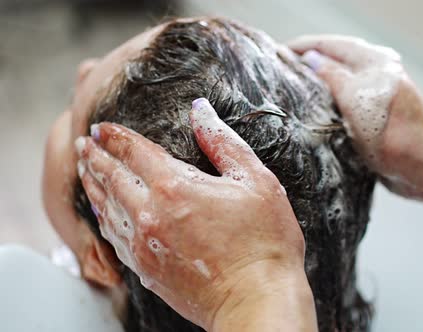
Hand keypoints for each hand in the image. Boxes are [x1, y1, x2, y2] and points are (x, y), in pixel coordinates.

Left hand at [75, 98, 315, 330]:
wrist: (256, 300)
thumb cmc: (265, 241)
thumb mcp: (256, 181)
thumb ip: (223, 142)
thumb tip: (200, 110)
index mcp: (175, 186)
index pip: (134, 151)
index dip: (115, 136)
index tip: (100, 127)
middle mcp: (150, 214)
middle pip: (111, 177)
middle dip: (95, 157)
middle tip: (83, 144)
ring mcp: (144, 245)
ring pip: (105, 208)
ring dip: (92, 185)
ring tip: (84, 170)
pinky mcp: (145, 271)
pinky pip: (113, 238)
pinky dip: (102, 218)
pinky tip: (102, 213)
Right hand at [289, 35, 422, 197]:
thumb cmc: (395, 133)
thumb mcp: (356, 100)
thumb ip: (332, 76)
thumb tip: (311, 59)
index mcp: (374, 63)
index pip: (332, 45)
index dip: (304, 46)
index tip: (278, 52)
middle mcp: (377, 75)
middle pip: (336, 61)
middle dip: (310, 63)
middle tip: (282, 70)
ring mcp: (378, 97)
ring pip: (341, 84)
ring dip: (319, 84)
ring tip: (293, 91)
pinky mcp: (378, 119)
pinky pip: (347, 104)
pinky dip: (330, 105)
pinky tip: (316, 115)